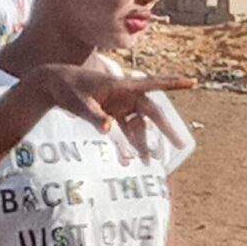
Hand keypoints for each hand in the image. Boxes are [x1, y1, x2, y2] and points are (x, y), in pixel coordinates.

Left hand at [31, 64, 196, 159]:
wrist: (53, 84)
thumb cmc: (67, 88)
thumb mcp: (79, 103)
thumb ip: (95, 116)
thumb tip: (109, 129)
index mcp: (122, 85)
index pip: (153, 84)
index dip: (174, 84)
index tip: (193, 82)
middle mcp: (125, 94)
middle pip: (152, 112)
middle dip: (166, 128)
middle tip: (180, 145)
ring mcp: (120, 104)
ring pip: (139, 125)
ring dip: (143, 143)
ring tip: (147, 162)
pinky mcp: (112, 112)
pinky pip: (125, 130)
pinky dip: (128, 144)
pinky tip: (129, 160)